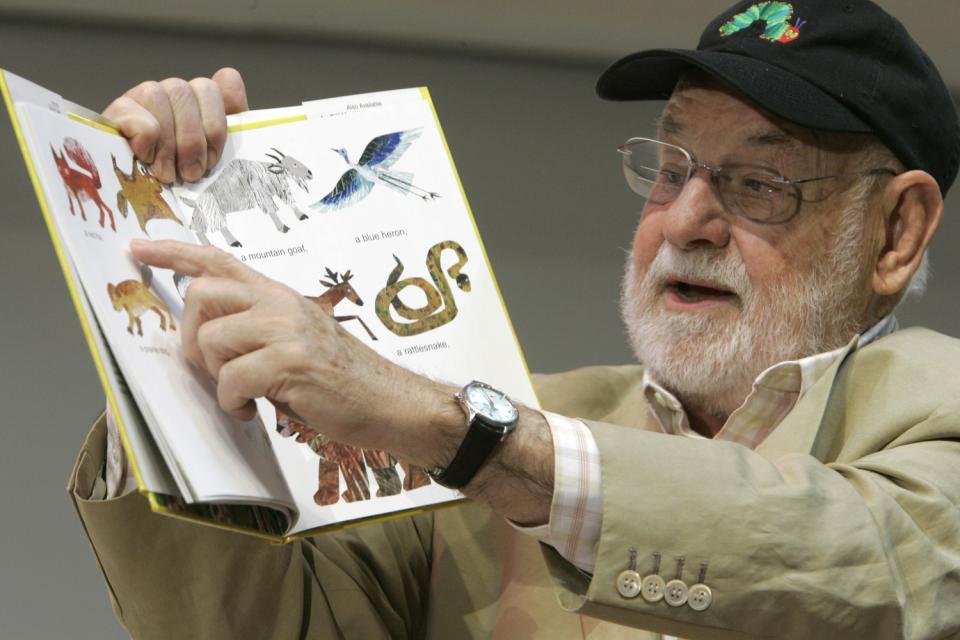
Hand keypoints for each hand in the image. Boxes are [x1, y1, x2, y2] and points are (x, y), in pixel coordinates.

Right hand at [103, 68, 248, 183]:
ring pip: (156, 96)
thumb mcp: (215, 157)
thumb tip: (229, 74)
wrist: (141, 204)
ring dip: (167, 143)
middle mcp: (168, 94)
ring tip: (168, 173)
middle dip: (192, 140)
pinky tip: (145, 159)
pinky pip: (133, 113)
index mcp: (197, 102)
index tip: (213, 159)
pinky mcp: (114, 114)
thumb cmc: (184, 180)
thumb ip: (232, 120)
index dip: (215, 125)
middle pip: (184, 92)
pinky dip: (145, 139)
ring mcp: (139, 100)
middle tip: (191, 173)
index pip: (211, 87)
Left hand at [130, 239, 462, 467]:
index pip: (218, 260)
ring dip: (216, 376)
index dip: (172, 252)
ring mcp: (286, 329)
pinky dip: (234, 403)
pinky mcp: (290, 362)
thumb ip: (257, 325)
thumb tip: (206, 335)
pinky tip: (254, 409)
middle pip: (200, 295)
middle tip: (214, 368)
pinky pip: (231, 379)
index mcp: (279, 295)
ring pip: (211, 339)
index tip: (137, 249)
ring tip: (243, 393)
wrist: (390, 400)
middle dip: (192, 338)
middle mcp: (280, 303)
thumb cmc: (341, 377)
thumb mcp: (298, 337)